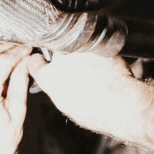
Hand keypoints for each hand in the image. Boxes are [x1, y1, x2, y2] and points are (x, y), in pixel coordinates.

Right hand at [27, 51, 142, 141]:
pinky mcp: (95, 42)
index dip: (38, 61)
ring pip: (73, 43)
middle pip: (53, 49)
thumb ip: (56, 87)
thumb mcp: (66, 105)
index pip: (34, 62)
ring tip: (92, 66)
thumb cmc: (96, 110)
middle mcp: (60, 59)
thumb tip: (56, 82)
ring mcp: (78, 48)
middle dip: (59, 54)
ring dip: (79, 50)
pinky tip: (103, 64)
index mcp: (48, 78)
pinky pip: (92, 43)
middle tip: (75, 67)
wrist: (120, 102)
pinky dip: (96, 50)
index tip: (42, 61)